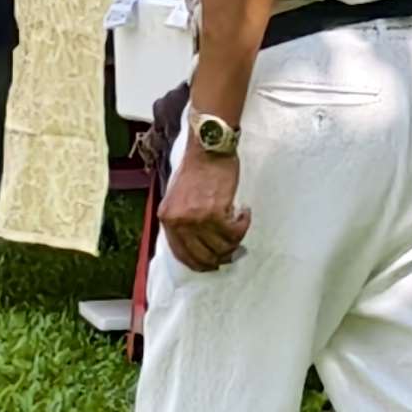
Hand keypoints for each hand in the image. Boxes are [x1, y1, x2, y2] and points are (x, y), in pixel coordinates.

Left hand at [157, 140, 251, 271]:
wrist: (207, 148)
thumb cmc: (196, 169)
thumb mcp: (177, 198)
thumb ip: (182, 222)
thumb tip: (200, 246)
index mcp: (167, 219)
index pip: (182, 255)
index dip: (200, 263)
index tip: (214, 262)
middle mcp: (179, 222)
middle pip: (203, 256)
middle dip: (221, 256)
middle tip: (233, 248)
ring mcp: (196, 219)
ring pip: (222, 247)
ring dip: (235, 239)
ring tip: (239, 223)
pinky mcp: (215, 212)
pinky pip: (234, 232)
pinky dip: (243, 226)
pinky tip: (244, 214)